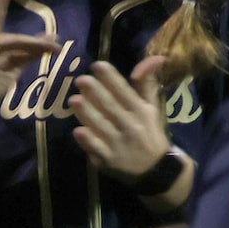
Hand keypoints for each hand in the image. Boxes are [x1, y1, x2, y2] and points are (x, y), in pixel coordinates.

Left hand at [70, 56, 173, 176]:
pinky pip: (97, 149)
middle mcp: (131, 126)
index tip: (98, 65)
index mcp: (141, 111)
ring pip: (102, 126)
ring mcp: (120, 144)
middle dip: (96, 92)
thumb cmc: (149, 132)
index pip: (125, 91)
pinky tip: (78, 130)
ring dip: (87, 113)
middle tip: (81, 79)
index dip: (111, 78)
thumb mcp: (152, 108)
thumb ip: (147, 84)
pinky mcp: (109, 160)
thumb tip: (154, 58)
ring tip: (74, 99)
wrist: (155, 169)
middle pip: (111, 107)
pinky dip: (89, 140)